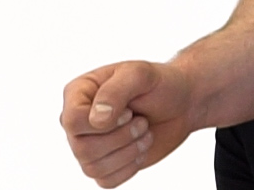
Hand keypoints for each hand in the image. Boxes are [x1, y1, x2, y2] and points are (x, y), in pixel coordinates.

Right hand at [60, 60, 196, 187]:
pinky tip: (141, 148)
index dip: (104, 123)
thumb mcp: (140, 74)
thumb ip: (115, 90)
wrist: (180, 104)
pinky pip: (106, 181)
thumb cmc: (158, 84)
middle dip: (122, 137)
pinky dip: (130, 167)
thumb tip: (96, 120)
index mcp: (78, 93)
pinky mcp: (103, 165)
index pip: (72, 120)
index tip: (130, 111)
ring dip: (129, 152)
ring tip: (144, 131)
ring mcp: (88, 144)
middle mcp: (77, 121)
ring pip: (93, 168)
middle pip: (83, 148)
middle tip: (142, 121)